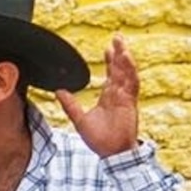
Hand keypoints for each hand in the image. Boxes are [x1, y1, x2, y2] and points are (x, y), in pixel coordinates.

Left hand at [52, 36, 140, 156]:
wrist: (111, 153)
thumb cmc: (99, 139)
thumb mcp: (79, 119)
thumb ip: (70, 105)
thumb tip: (59, 91)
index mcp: (109, 96)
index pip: (111, 74)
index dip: (110, 60)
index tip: (108, 47)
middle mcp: (118, 94)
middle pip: (120, 69)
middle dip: (119, 53)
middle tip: (117, 37)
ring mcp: (125, 98)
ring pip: (127, 73)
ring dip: (125, 58)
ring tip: (122, 44)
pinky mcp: (130, 102)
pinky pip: (132, 84)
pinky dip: (130, 71)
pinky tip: (127, 59)